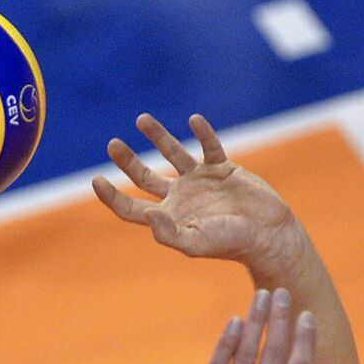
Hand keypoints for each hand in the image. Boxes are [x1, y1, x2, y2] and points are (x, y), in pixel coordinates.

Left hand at [93, 113, 302, 270]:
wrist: (266, 234)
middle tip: (112, 145)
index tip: (96, 180)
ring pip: (173, 153)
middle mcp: (180, 197)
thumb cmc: (230, 244)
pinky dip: (203, 132)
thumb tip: (149, 215)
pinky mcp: (222, 169)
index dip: (112, 196)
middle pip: (144, 177)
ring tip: (142, 119)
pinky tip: (194, 120)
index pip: (131, 208)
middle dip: (127, 161)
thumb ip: (169, 233)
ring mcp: (200, 181)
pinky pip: (209, 145)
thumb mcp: (196, 243)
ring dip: (158, 136)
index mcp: (169, 217)